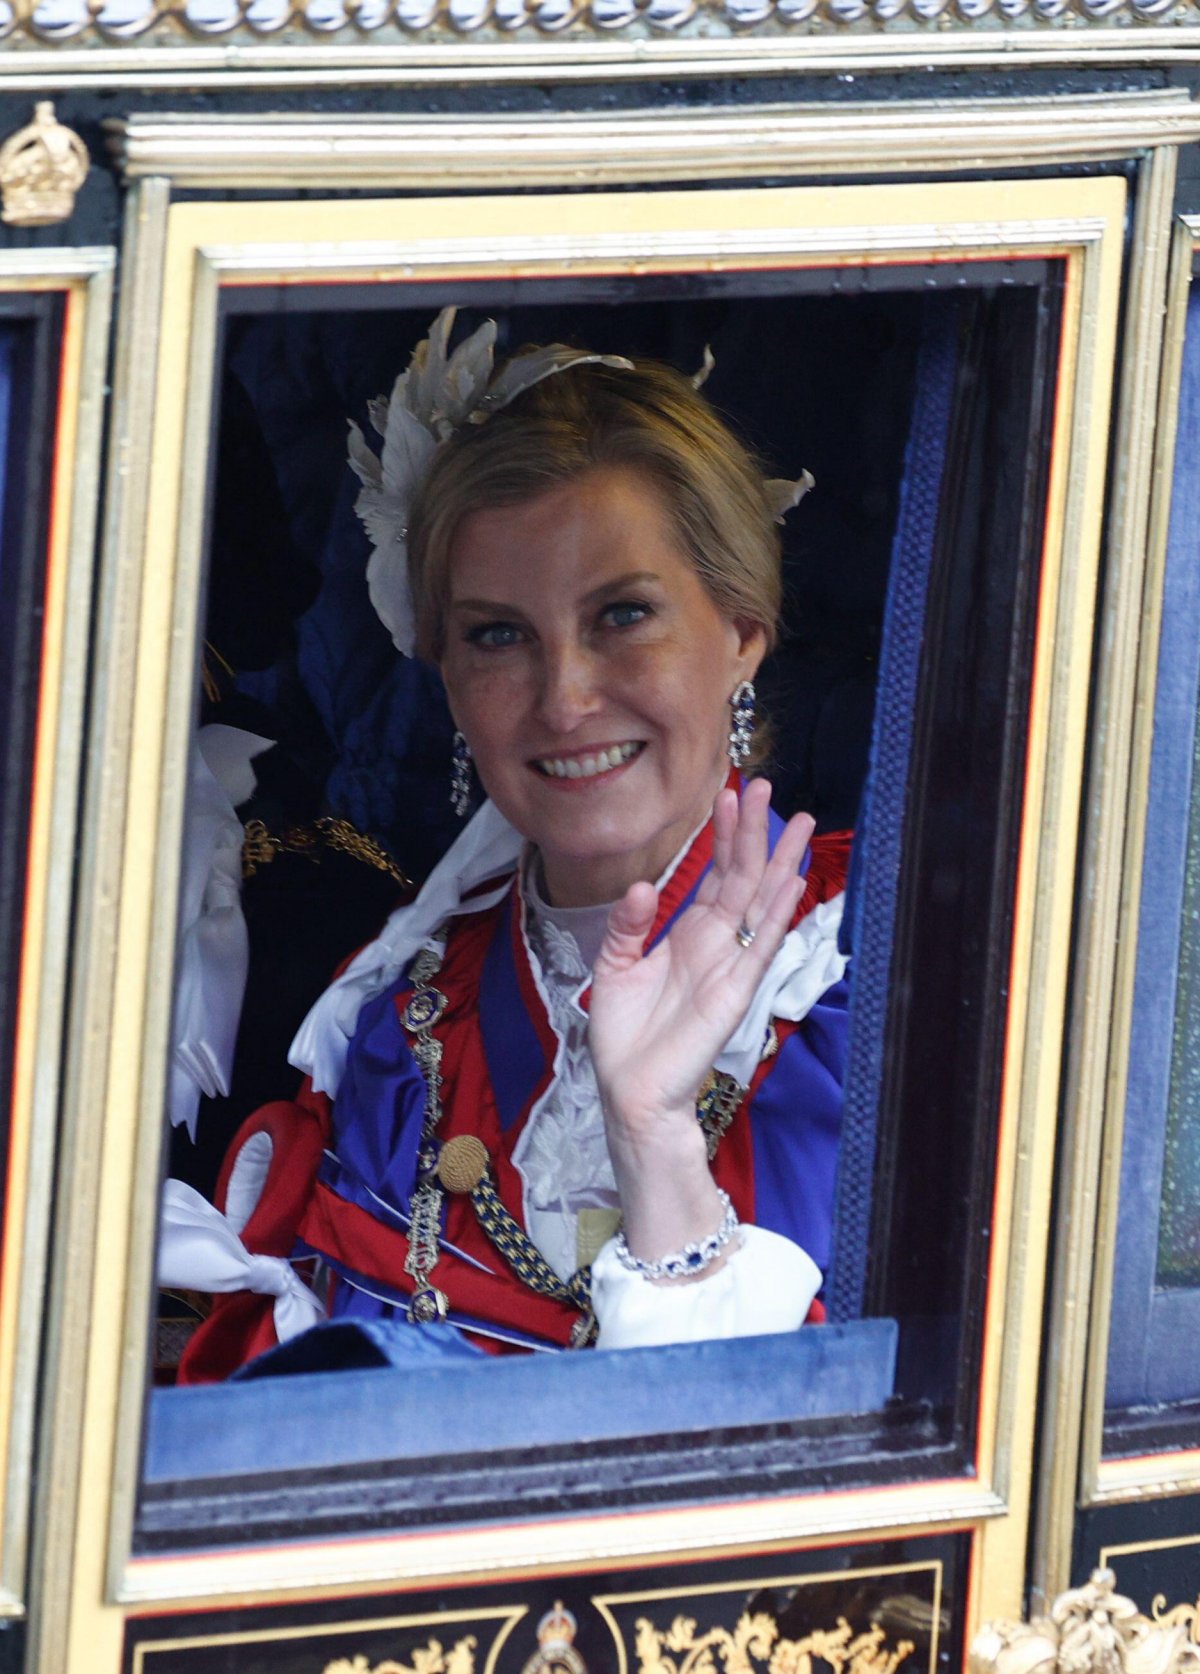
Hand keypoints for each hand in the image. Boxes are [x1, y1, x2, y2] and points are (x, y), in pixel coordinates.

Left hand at [588, 780, 813, 1260]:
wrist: (631, 1090)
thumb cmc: (625, 1036)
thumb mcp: (614, 966)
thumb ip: (629, 923)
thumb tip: (644, 885)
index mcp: (689, 936)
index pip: (715, 876)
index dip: (723, 836)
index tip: (731, 793)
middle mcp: (716, 944)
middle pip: (744, 877)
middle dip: (756, 832)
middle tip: (768, 784)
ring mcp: (730, 965)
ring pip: (761, 902)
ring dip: (781, 862)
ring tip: (800, 821)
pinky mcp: (735, 991)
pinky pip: (760, 944)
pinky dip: (778, 912)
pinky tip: (792, 881)